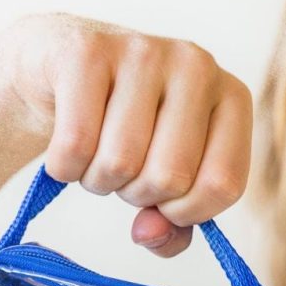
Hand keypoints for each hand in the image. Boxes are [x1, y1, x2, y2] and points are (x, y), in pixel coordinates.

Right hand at [3, 11, 252, 258]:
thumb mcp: (161, 178)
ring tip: (94, 153)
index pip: (224, 185)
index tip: (163, 200)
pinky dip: (63, 166)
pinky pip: (76, 144)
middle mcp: (197, 66)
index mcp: (231, 98)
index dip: (185, 212)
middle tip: (123, 170)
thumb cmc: (120, 130)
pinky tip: (66, 146)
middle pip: (170, 177)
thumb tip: (148, 232)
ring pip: (120, 162)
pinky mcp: (86, 52)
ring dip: (97, 179)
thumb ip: (172, 225)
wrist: (53, 71)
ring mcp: (143, 52)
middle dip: (135, 194)